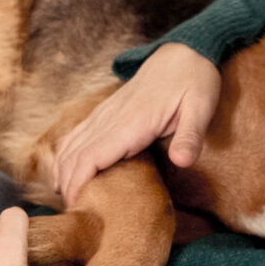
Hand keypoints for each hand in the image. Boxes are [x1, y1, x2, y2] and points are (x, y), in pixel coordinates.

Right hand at [52, 43, 220, 207]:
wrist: (185, 51)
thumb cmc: (195, 80)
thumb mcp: (201, 108)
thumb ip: (190, 136)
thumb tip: (182, 162)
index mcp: (131, 122)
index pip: (91, 156)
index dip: (78, 183)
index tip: (76, 206)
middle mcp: (111, 118)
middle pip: (75, 155)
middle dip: (68, 185)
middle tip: (73, 214)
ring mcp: (106, 113)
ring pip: (71, 144)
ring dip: (63, 171)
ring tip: (67, 200)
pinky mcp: (107, 111)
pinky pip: (78, 134)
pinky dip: (67, 155)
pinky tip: (66, 172)